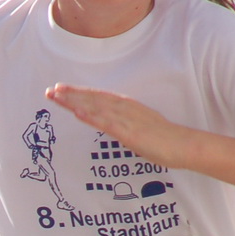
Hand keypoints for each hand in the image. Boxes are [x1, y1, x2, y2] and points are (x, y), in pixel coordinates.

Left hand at [47, 84, 195, 171]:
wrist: (183, 145)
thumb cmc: (163, 141)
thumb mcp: (139, 130)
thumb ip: (124, 126)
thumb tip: (111, 127)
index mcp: (127, 107)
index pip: (99, 97)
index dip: (80, 93)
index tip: (62, 90)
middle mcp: (125, 109)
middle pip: (94, 98)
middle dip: (72, 94)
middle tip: (51, 90)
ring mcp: (126, 119)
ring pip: (96, 107)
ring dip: (75, 101)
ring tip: (57, 96)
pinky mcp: (129, 132)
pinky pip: (107, 123)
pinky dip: (91, 116)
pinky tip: (77, 112)